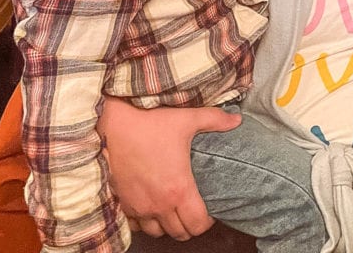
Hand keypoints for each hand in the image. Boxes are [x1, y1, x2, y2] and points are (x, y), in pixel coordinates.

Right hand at [98, 96, 241, 239]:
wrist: (115, 124)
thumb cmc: (152, 122)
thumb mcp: (187, 119)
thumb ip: (215, 120)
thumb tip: (237, 119)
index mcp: (178, 189)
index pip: (197, 224)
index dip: (207, 221)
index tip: (209, 210)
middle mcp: (158, 204)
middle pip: (179, 233)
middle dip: (189, 225)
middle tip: (194, 209)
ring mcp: (139, 207)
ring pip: (157, 232)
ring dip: (167, 225)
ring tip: (174, 209)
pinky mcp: (123, 203)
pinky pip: (137, 225)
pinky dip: (146, 221)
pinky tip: (152, 206)